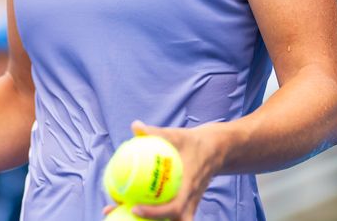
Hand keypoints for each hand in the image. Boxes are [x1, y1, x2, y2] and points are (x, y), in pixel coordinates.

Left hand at [104, 120, 229, 219]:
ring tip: (121, 212)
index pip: (175, 207)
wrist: (215, 151)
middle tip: (123, 212)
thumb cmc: (193, 142)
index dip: (155, 212)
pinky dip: (150, 214)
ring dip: (149, 220)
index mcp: (189, 187)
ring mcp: (188, 206)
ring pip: (170, 220)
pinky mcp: (184, 206)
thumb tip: (135, 126)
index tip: (135, 207)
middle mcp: (189, 202)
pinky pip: (167, 214)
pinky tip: (129, 205)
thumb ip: (157, 132)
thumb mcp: (178, 135)